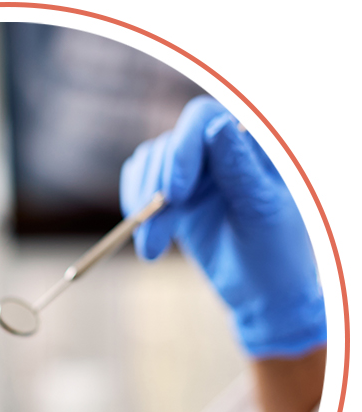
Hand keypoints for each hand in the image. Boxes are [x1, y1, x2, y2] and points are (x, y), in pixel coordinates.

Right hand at [119, 95, 325, 357]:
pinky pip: (139, 181)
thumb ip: (238, 169)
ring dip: (143, 208)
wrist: (263, 291)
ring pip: (148, 165)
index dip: (181, 152)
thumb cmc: (276, 252)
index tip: (174, 196)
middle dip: (155, 192)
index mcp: (250, 142)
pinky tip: (149, 236)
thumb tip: (216, 126)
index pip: (201, 121)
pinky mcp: (174, 191)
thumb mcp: (260, 211)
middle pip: (167, 146)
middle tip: (153, 241)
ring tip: (152, 250)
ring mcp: (194, 169)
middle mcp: (219, 148)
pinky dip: (135, 208)